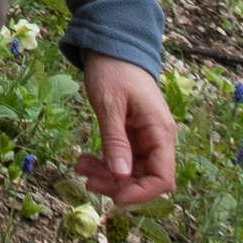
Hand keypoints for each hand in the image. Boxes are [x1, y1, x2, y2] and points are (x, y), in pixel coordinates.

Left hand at [75, 55, 176, 208]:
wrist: (111, 45)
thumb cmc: (113, 69)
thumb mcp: (109, 104)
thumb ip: (115, 139)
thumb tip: (120, 175)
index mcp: (160, 131)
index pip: (163, 177)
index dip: (142, 193)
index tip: (114, 197)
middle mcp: (157, 138)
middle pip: (146, 177)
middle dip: (117, 184)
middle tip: (86, 180)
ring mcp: (145, 137)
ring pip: (131, 170)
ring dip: (107, 174)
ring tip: (79, 167)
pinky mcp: (132, 135)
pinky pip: (122, 158)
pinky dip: (104, 162)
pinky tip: (84, 160)